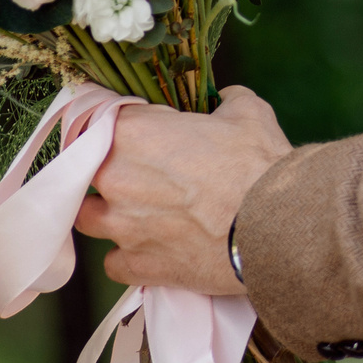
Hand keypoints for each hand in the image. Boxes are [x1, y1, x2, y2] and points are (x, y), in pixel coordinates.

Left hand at [75, 84, 293, 295]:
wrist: (276, 228)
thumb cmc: (259, 164)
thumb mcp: (248, 113)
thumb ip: (227, 100)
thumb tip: (224, 98)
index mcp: (135, 133)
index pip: (104, 119)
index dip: (127, 123)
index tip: (142, 129)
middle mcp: (117, 178)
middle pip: (86, 169)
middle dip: (109, 167)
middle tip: (140, 169)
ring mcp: (122, 226)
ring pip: (88, 217)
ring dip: (107, 213)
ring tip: (134, 212)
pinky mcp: (138, 265)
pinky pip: (114, 262)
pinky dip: (128, 256)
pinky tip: (150, 248)